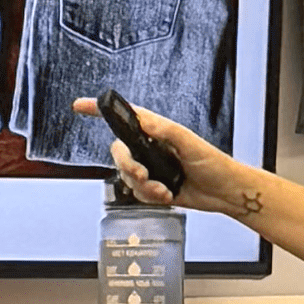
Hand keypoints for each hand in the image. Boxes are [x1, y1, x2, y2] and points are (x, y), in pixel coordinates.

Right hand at [70, 97, 249, 216]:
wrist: (223, 192)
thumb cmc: (214, 164)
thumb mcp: (190, 142)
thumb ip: (165, 130)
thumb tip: (144, 122)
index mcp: (156, 130)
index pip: (124, 116)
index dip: (99, 109)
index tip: (80, 106)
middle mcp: (150, 147)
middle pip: (118, 152)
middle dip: (127, 166)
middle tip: (143, 173)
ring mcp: (150, 167)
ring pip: (126, 176)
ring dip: (143, 186)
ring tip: (163, 188)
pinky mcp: (153, 187)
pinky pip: (137, 193)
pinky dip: (149, 196)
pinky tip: (166, 194)